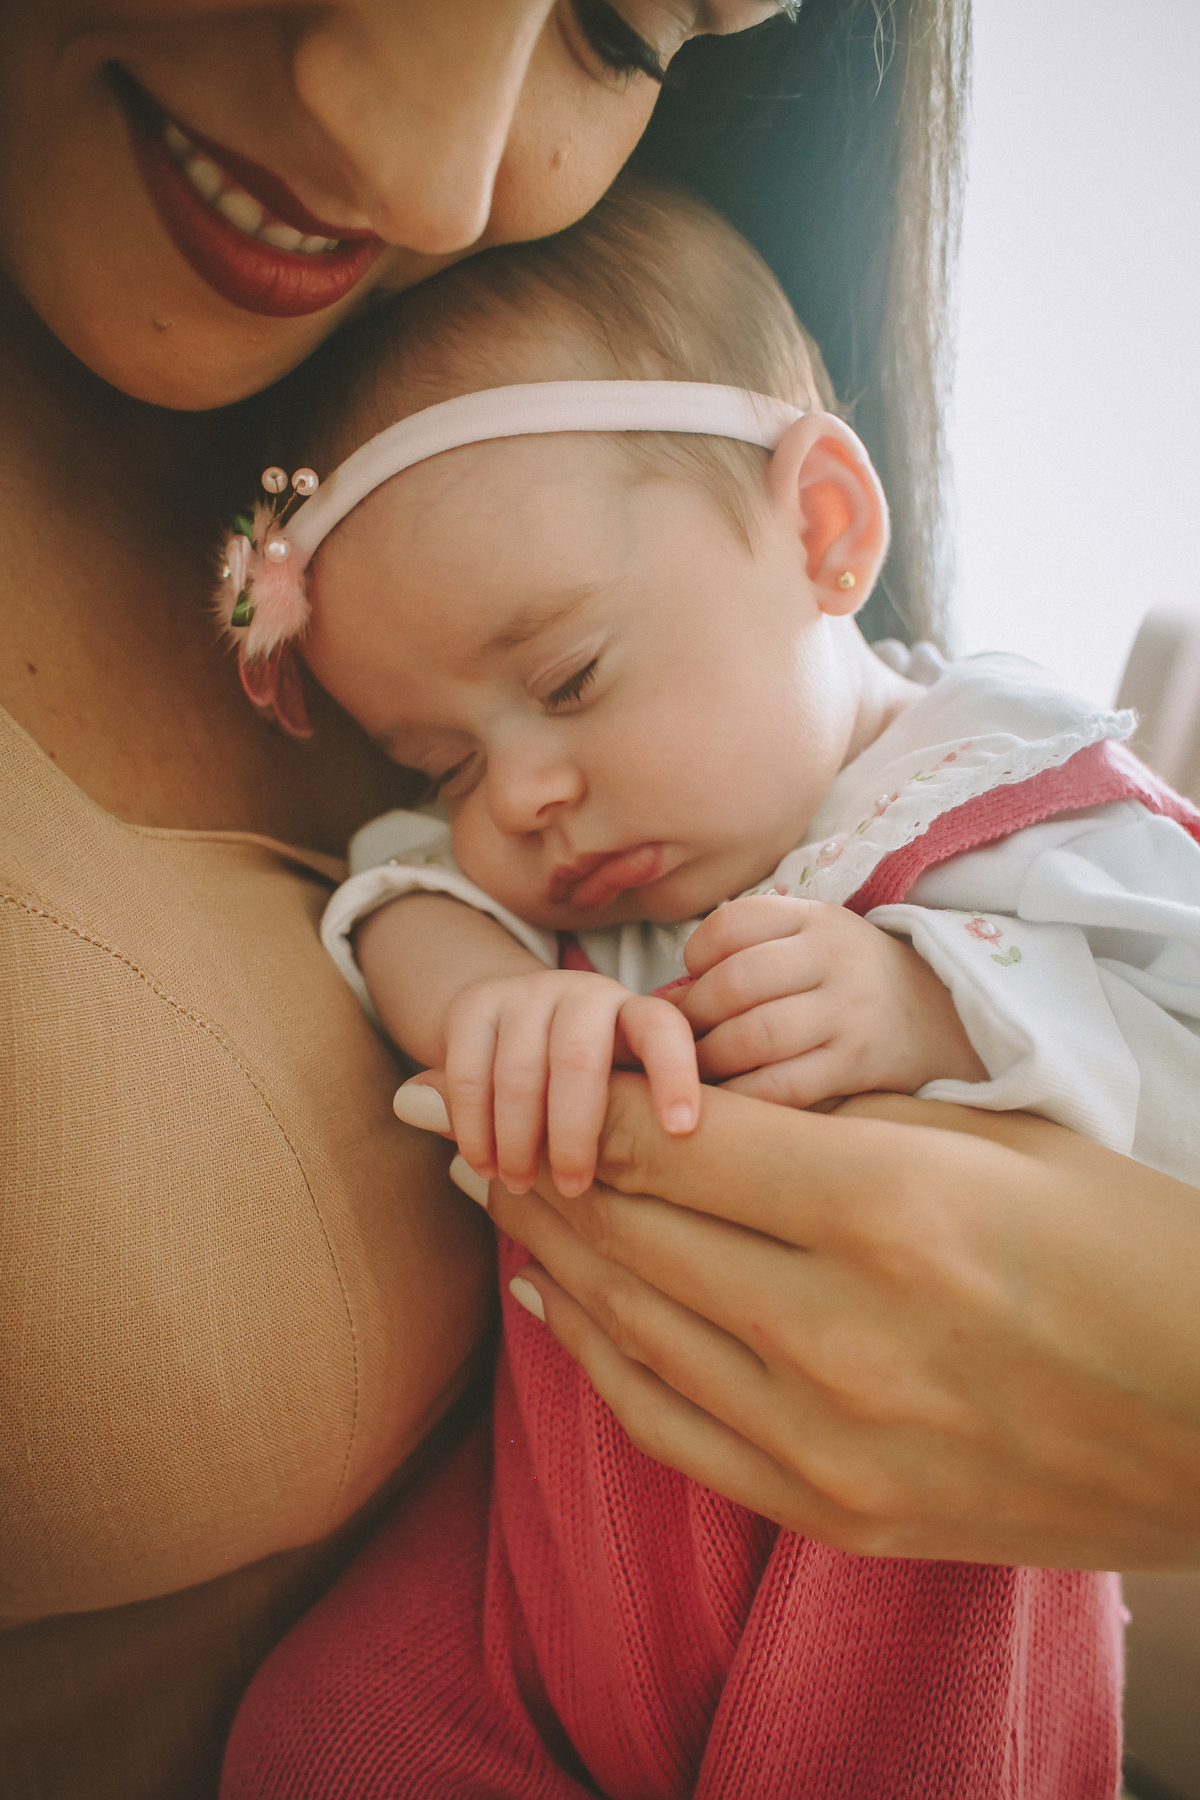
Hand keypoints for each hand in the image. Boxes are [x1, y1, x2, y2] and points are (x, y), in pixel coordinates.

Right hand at [443, 970, 698, 1199]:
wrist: (517, 1020)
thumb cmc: (593, 1074)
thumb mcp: (627, 1083)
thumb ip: (642, 1116)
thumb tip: (676, 1169)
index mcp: (634, 1011)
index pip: (662, 1030)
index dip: (674, 1075)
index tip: (680, 1130)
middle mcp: (582, 992)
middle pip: (579, 1061)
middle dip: (575, 1133)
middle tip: (573, 1188)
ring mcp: (525, 994)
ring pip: (518, 1072)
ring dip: (518, 1140)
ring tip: (520, 1185)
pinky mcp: (474, 1006)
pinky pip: (469, 1073)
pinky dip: (474, 1128)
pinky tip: (484, 1165)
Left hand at [458, 1076, 1199, 1569]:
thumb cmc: (1132, 1254)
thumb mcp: (991, 1146)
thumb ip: (835, 1130)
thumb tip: (699, 1116)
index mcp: (887, 1211)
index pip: (669, 1144)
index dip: (566, 1101)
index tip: (492, 1072)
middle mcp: (840, 1332)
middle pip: (632, 1232)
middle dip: (531, 1170)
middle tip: (456, 1128)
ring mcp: (833, 1443)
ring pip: (635, 1330)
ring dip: (550, 1258)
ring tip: (491, 1199)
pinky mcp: (841, 1515)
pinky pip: (675, 1430)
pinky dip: (601, 1363)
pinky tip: (556, 1308)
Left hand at [676, 894, 984, 1105]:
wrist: (938, 1016)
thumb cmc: (844, 980)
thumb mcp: (808, 941)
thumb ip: (744, 955)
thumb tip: (664, 1002)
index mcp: (817, 918)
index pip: (736, 922)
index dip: (698, 953)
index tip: (691, 978)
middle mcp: (836, 958)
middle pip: (738, 981)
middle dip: (695, 1013)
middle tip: (678, 1037)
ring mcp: (849, 1012)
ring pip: (754, 1035)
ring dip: (710, 1057)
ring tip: (695, 1068)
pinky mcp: (856, 1064)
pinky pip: (782, 1085)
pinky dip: (742, 1095)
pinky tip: (725, 1099)